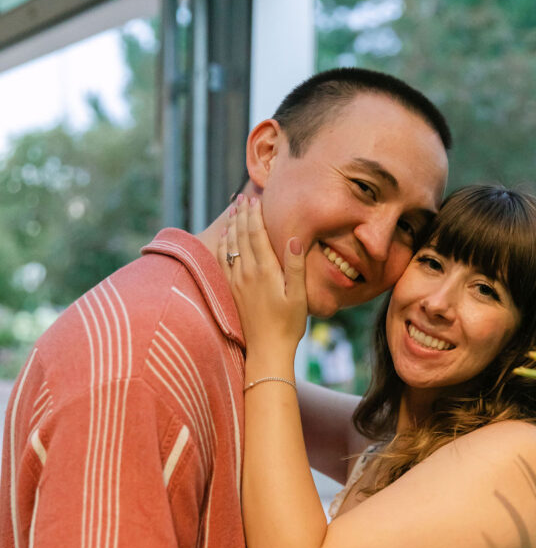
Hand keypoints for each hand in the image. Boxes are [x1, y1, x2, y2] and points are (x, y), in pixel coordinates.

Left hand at [218, 195, 307, 358]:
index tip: (255, 198)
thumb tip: (294, 238)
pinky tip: (225, 237)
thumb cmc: (289, 325)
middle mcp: (247, 273)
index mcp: (266, 271)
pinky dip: (224, 244)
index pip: (257, 234)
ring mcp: (237, 282)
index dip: (255, 214)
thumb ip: (296, 266)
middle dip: (242, 214)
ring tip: (233, 210)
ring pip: (231, 246)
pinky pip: (224, 260)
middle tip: (242, 198)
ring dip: (232, 225)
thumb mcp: (299, 296)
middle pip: (241, 236)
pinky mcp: (232, 291)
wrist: (267, 350)